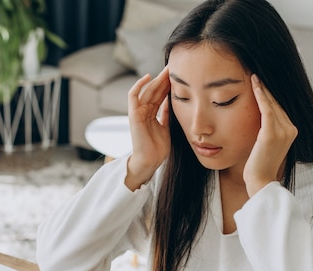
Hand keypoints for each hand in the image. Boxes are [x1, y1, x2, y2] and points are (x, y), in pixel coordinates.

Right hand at [125, 67, 170, 190]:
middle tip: (174, 67)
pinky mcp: (133, 115)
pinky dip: (139, 85)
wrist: (149, 161)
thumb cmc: (157, 148)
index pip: (160, 95)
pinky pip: (133, 95)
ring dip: (156, 79)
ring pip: (147, 90)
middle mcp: (143, 111)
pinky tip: (149, 76)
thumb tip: (172, 100)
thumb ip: (166, 114)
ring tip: (167, 69)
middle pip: (154, 90)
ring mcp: (137, 112)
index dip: (168, 84)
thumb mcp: (166, 127)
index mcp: (151, 114)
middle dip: (164, 78)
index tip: (179, 75)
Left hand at [244, 75, 297, 196]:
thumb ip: (268, 131)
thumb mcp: (267, 144)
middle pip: (277, 103)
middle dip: (266, 88)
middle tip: (255, 73)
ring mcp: (283, 131)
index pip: (279, 108)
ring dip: (262, 88)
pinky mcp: (272, 133)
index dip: (269, 94)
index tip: (260, 82)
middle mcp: (291, 129)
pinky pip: (266, 109)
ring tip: (253, 75)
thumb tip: (260, 120)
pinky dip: (260, 95)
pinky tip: (254, 84)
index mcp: (292, 131)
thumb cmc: (259, 165)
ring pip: (272, 104)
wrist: (260, 181)